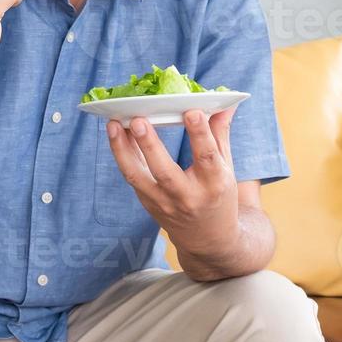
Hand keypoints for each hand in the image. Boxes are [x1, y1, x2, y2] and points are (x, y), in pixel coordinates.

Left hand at [106, 107, 240, 257]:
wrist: (209, 240)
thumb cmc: (219, 196)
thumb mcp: (227, 168)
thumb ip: (221, 134)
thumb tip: (226, 102)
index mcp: (214, 185)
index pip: (207, 158)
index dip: (200, 134)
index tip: (191, 111)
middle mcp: (187, 196)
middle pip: (165, 171)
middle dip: (150, 145)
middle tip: (138, 119)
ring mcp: (164, 203)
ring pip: (137, 177)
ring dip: (122, 150)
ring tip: (114, 124)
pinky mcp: (147, 204)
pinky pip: (132, 178)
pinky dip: (122, 155)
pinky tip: (115, 133)